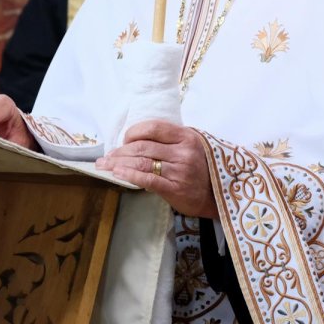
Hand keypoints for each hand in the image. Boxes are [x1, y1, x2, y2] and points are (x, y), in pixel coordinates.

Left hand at [96, 120, 217, 218]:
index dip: (133, 132)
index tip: (123, 140)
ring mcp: (179, 170)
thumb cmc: (202, 169)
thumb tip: (138, 139)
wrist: (219, 197)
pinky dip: (129, 175)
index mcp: (187, 136)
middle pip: (143, 146)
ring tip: (104, 166)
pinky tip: (117, 174)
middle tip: (106, 157)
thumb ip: (171, 140)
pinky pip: (147, 179)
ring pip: (141, 162)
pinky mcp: (175, 189)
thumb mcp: (193, 146)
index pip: (154, 127)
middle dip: (120, 151)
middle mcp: (183, 152)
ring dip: (118, 163)